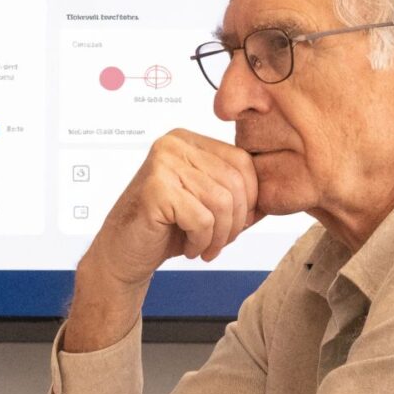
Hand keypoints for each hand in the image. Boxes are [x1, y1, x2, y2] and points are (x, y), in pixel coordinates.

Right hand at [84, 130, 263, 285]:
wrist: (122, 252)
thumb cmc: (163, 228)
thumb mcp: (206, 206)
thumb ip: (235, 195)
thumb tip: (271, 198)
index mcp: (188, 141)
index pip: (241, 161)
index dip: (250, 198)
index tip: (239, 223)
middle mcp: (174, 145)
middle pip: (234, 182)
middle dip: (235, 222)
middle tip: (219, 242)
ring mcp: (162, 164)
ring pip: (221, 203)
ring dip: (219, 236)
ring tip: (204, 247)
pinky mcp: (155, 189)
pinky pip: (201, 219)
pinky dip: (201, 242)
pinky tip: (188, 247)